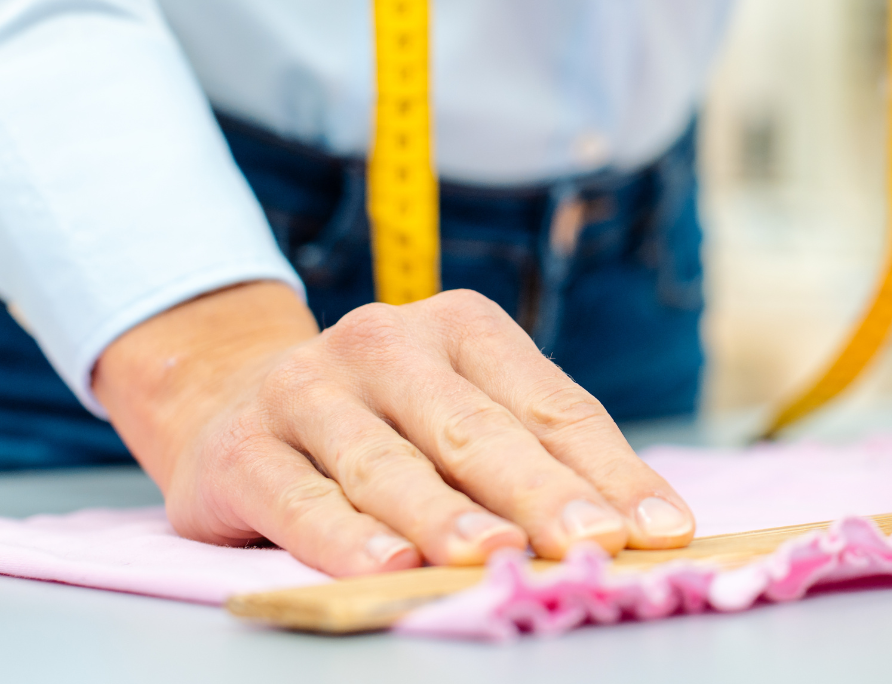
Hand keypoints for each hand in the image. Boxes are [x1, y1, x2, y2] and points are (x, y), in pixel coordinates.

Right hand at [93, 281, 693, 575]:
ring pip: (389, 465)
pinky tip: (387, 565)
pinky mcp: (243, 449)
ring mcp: (307, 390)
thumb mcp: (468, 416)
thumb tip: (646, 527)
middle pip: (477, 430)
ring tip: (494, 557)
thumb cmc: (388, 423)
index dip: (611, 470)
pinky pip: (300, 498)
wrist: (231, 405)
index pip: (554, 406)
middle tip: (592, 541)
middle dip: (542, 492)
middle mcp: (384, 342)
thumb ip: (544, 461)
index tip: (660, 528)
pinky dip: (344, 537)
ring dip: (447, 516)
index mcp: (463, 326)